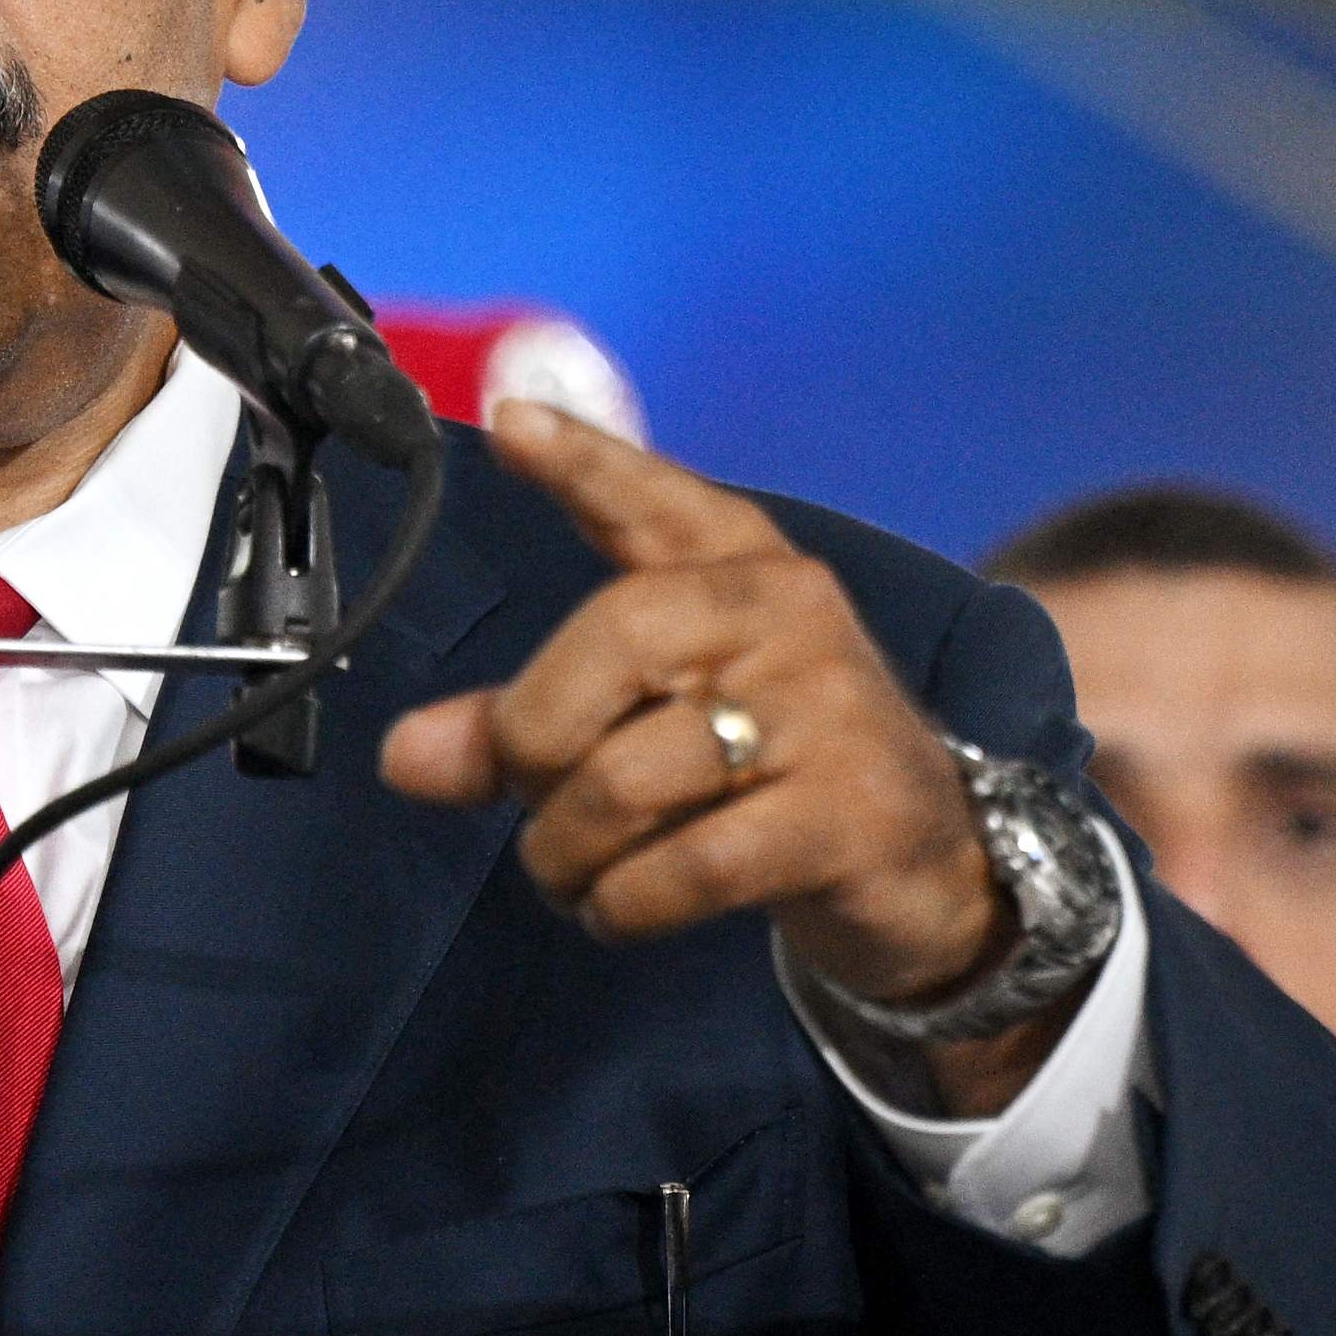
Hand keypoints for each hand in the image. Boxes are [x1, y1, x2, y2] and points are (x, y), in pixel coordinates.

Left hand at [377, 402, 1063, 1106]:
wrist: (930, 869)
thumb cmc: (767, 773)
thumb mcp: (651, 728)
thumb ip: (525, 726)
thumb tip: (404, 757)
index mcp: (742, 570)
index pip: (654, 501)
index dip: (585, 462)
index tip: (512, 426)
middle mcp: (789, 616)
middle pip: (609, 645)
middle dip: (532, 741)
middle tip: (535, 798)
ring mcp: (828, 713)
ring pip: (628, 777)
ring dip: (567, 851)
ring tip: (574, 874)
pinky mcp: (847, 817)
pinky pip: (686, 865)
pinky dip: (623, 903)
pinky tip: (619, 909)